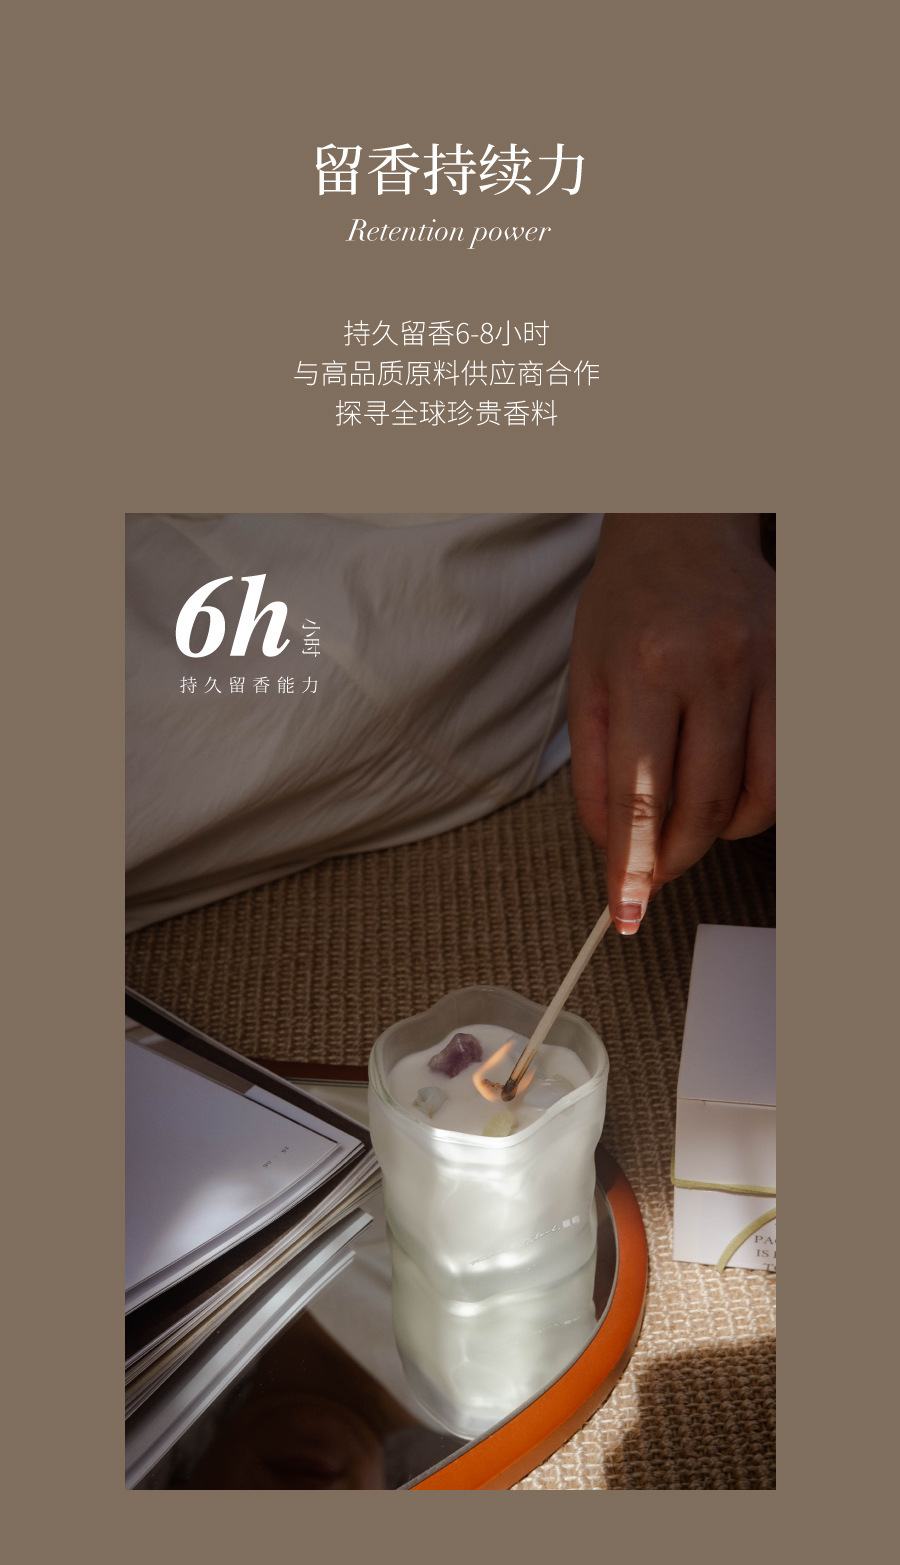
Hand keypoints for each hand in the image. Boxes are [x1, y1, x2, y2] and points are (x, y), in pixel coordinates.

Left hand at [568, 516, 774, 934]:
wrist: (684, 528)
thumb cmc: (626, 601)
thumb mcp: (584, 677)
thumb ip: (593, 767)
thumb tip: (612, 846)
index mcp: (645, 668)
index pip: (640, 797)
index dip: (632, 868)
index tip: (625, 911)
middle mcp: (713, 669)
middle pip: (704, 807)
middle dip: (672, 859)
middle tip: (648, 873)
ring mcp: (768, 671)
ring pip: (756, 799)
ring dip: (717, 835)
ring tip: (684, 825)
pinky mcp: (800, 674)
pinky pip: (787, 771)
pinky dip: (755, 802)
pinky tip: (723, 790)